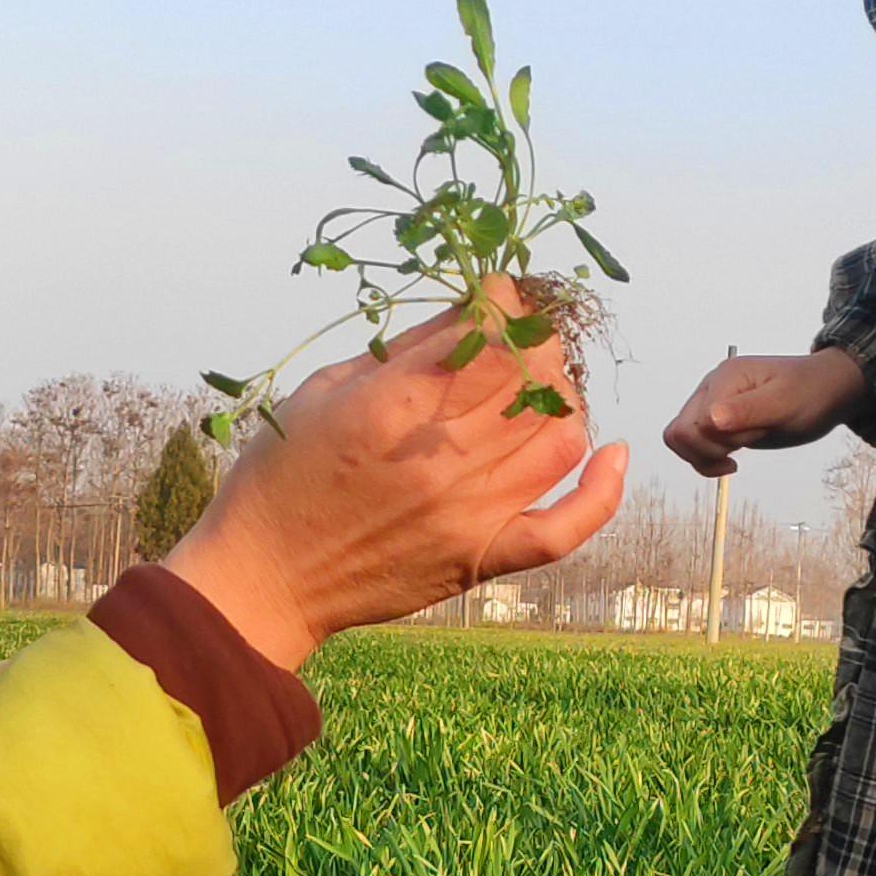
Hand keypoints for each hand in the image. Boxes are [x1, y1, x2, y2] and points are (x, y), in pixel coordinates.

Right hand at [163, 283, 627, 667]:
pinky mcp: (481, 558)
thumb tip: (470, 310)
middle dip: (536, 342)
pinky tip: (612, 455)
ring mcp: (468, 514)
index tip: (497, 295)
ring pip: (562, 438)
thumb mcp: (323, 391)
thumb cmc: (278, 477)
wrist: (263, 580)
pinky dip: (603, 490)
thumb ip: (403, 350)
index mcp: (392, 408)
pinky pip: (567, 528)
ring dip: (565, 401)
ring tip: (539, 389)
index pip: (491, 335)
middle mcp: (441, 459)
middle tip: (516, 338)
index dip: (507, 303)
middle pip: (535, 378)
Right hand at [665, 350, 868, 475]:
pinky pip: (693, 445)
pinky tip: (732, 462)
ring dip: (707, 457)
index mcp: (724, 379)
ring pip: (681, 441)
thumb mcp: (784, 403)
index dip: (721, 441)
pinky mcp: (718, 422)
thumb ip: (747, 411)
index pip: (695, 424)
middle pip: (680, 433)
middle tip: (748, 445)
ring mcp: (712, 405)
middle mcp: (711, 389)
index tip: (756, 434)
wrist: (826, 390)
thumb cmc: (810, 392)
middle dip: (711, 450)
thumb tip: (711, 420)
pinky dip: (707, 460)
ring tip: (739, 455)